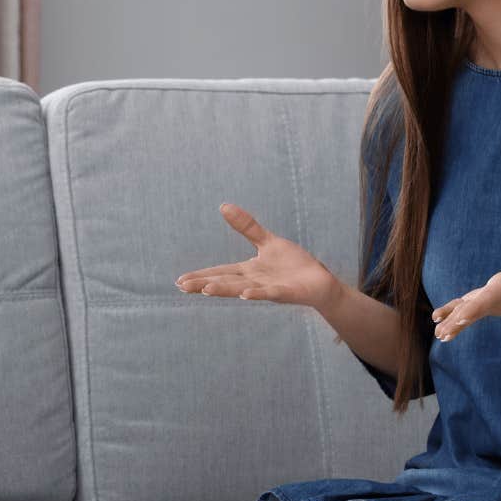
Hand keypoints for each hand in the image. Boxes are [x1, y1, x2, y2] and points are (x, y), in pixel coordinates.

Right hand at [176, 203, 341, 310]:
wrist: (320, 283)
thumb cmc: (293, 265)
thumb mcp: (267, 242)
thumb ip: (247, 227)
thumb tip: (223, 206)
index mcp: (248, 271)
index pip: (220, 273)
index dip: (201, 276)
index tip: (180, 281)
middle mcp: (255, 282)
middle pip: (226, 283)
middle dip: (205, 284)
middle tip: (183, 287)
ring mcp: (270, 289)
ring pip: (243, 289)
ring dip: (225, 290)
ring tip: (206, 290)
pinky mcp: (287, 292)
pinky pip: (271, 293)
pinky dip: (258, 294)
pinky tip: (246, 294)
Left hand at [431, 214, 500, 341]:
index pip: (488, 298)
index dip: (474, 308)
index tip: (460, 319)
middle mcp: (494, 299)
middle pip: (473, 311)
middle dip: (458, 321)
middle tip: (443, 333)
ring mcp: (487, 304)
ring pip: (466, 313)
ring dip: (452, 323)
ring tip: (439, 334)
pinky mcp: (482, 304)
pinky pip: (464, 311)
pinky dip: (452, 316)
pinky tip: (437, 322)